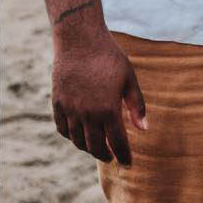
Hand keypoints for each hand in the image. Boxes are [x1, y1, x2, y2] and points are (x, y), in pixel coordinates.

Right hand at [51, 28, 147, 164]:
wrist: (79, 39)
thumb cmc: (108, 57)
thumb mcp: (129, 79)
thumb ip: (137, 106)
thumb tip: (144, 129)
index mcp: (109, 109)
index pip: (118, 143)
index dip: (124, 156)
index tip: (127, 164)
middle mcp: (88, 114)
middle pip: (96, 147)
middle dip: (106, 156)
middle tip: (112, 156)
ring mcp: (71, 109)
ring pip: (78, 141)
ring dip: (88, 148)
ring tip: (96, 146)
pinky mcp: (58, 102)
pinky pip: (62, 128)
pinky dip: (71, 136)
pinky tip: (79, 134)